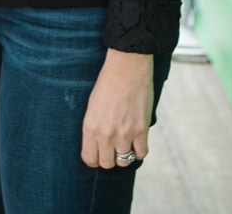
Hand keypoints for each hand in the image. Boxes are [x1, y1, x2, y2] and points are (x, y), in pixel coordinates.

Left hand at [81, 49, 153, 168]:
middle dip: (109, 158)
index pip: (89, 159)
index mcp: (90, 128)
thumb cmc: (107, 82)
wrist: (126, 67)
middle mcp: (106, 135)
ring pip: (124, 161)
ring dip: (124, 154)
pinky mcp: (141, 130)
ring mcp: (124, 134)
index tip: (98, 154)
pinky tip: (136, 142)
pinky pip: (141, 153)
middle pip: (107, 164)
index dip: (94, 159)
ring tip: (124, 143)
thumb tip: (98, 143)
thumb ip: (94, 127)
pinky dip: (139, 150)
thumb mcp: (92, 106)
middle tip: (112, 148)